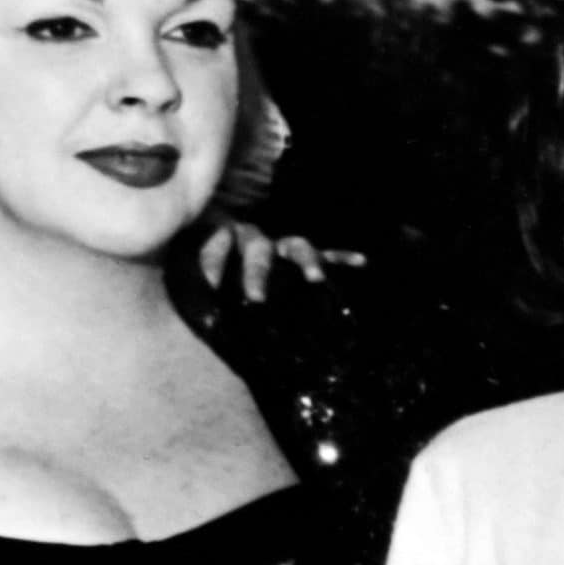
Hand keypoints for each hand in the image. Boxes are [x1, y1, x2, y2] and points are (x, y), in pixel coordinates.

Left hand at [196, 220, 365, 301]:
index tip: (209, 285)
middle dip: (257, 273)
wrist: (241, 266)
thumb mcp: (202, 285)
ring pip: (298, 247)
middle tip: (256, 299)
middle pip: (258, 249)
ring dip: (306, 262)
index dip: (212, 261)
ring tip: (316, 279)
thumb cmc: (217, 284)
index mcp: (225, 242)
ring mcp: (284, 248)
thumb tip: (201, 323)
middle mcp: (256, 240)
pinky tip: (362, 262)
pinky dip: (343, 259)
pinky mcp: (308, 257)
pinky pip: (329, 254)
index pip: (216, 243)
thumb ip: (201, 297)